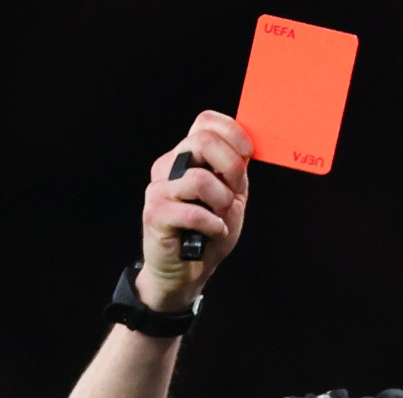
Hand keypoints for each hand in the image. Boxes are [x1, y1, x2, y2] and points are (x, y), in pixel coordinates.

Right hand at [138, 111, 252, 310]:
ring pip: (199, 178)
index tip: (248, 154)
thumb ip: (236, 171)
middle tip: (234, 192)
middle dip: (231, 166)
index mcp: (188, 157)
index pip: (204, 122)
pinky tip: (214, 231)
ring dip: (221, 201)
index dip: (232, 132)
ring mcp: (159, 188)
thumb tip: (247, 145)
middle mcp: (170, 167)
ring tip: (220, 217)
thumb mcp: (231, 196)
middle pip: (202, 141)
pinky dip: (213, 224)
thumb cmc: (209, 232)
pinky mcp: (154, 213)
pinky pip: (193, 211)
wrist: (187, 270)